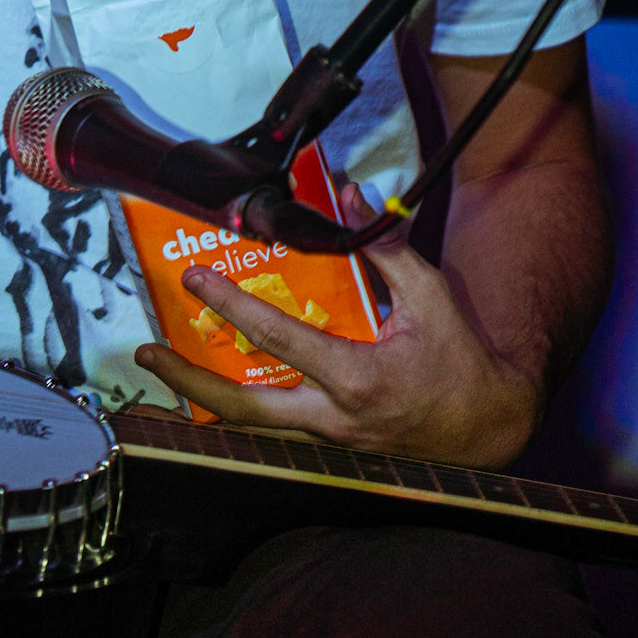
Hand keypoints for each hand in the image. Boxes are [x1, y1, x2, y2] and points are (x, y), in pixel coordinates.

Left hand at [134, 187, 539, 467]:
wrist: (489, 428)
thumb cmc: (461, 360)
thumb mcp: (430, 297)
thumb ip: (383, 247)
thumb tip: (348, 194)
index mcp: (357, 378)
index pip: (278, 337)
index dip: (231, 304)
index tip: (195, 279)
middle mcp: (334, 416)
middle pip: (244, 408)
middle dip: (189, 381)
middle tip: (148, 354)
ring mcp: (329, 438)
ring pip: (252, 423)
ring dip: (204, 394)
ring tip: (167, 363)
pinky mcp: (330, 444)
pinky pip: (274, 424)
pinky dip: (239, 402)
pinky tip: (215, 378)